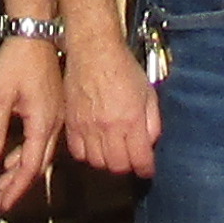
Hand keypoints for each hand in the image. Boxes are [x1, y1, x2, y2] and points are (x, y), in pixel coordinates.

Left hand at [0, 37, 63, 212]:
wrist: (35, 31)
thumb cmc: (16, 62)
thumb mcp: (0, 95)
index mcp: (44, 122)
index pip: (31, 165)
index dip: (17, 188)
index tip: (3, 205)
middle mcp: (54, 122)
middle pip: (39, 162)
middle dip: (19, 184)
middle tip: (1, 201)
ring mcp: (56, 113)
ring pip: (41, 151)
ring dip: (22, 169)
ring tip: (2, 184)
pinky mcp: (52, 106)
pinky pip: (42, 139)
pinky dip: (26, 153)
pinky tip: (12, 156)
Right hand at [60, 34, 160, 179]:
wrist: (94, 52)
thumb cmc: (122, 67)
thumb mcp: (148, 91)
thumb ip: (152, 120)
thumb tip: (151, 142)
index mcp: (130, 119)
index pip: (139, 158)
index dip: (145, 168)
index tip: (148, 170)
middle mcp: (108, 128)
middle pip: (117, 165)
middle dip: (127, 165)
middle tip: (132, 159)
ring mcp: (87, 128)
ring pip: (97, 163)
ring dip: (108, 161)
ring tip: (114, 151)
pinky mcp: (71, 125)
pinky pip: (78, 153)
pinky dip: (88, 154)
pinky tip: (95, 145)